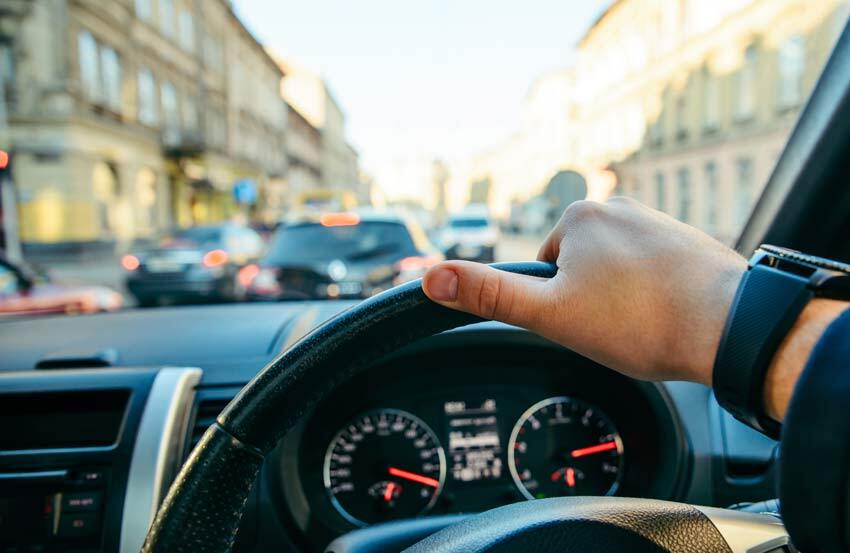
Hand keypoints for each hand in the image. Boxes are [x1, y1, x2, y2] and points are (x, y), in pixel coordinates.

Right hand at [423, 198, 746, 384]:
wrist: (730, 329)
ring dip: (621, 300)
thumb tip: (431, 277)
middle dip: (588, 301)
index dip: (556, 304)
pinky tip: (666, 316)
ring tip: (643, 323)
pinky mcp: (687, 241)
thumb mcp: (551, 314)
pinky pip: (650, 272)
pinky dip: (651, 295)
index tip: (584, 321)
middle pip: (578, 268)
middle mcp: (618, 207)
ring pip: (614, 273)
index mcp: (579, 216)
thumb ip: (490, 294)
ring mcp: (657, 221)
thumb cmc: (640, 322)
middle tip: (614, 327)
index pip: (542, 267)